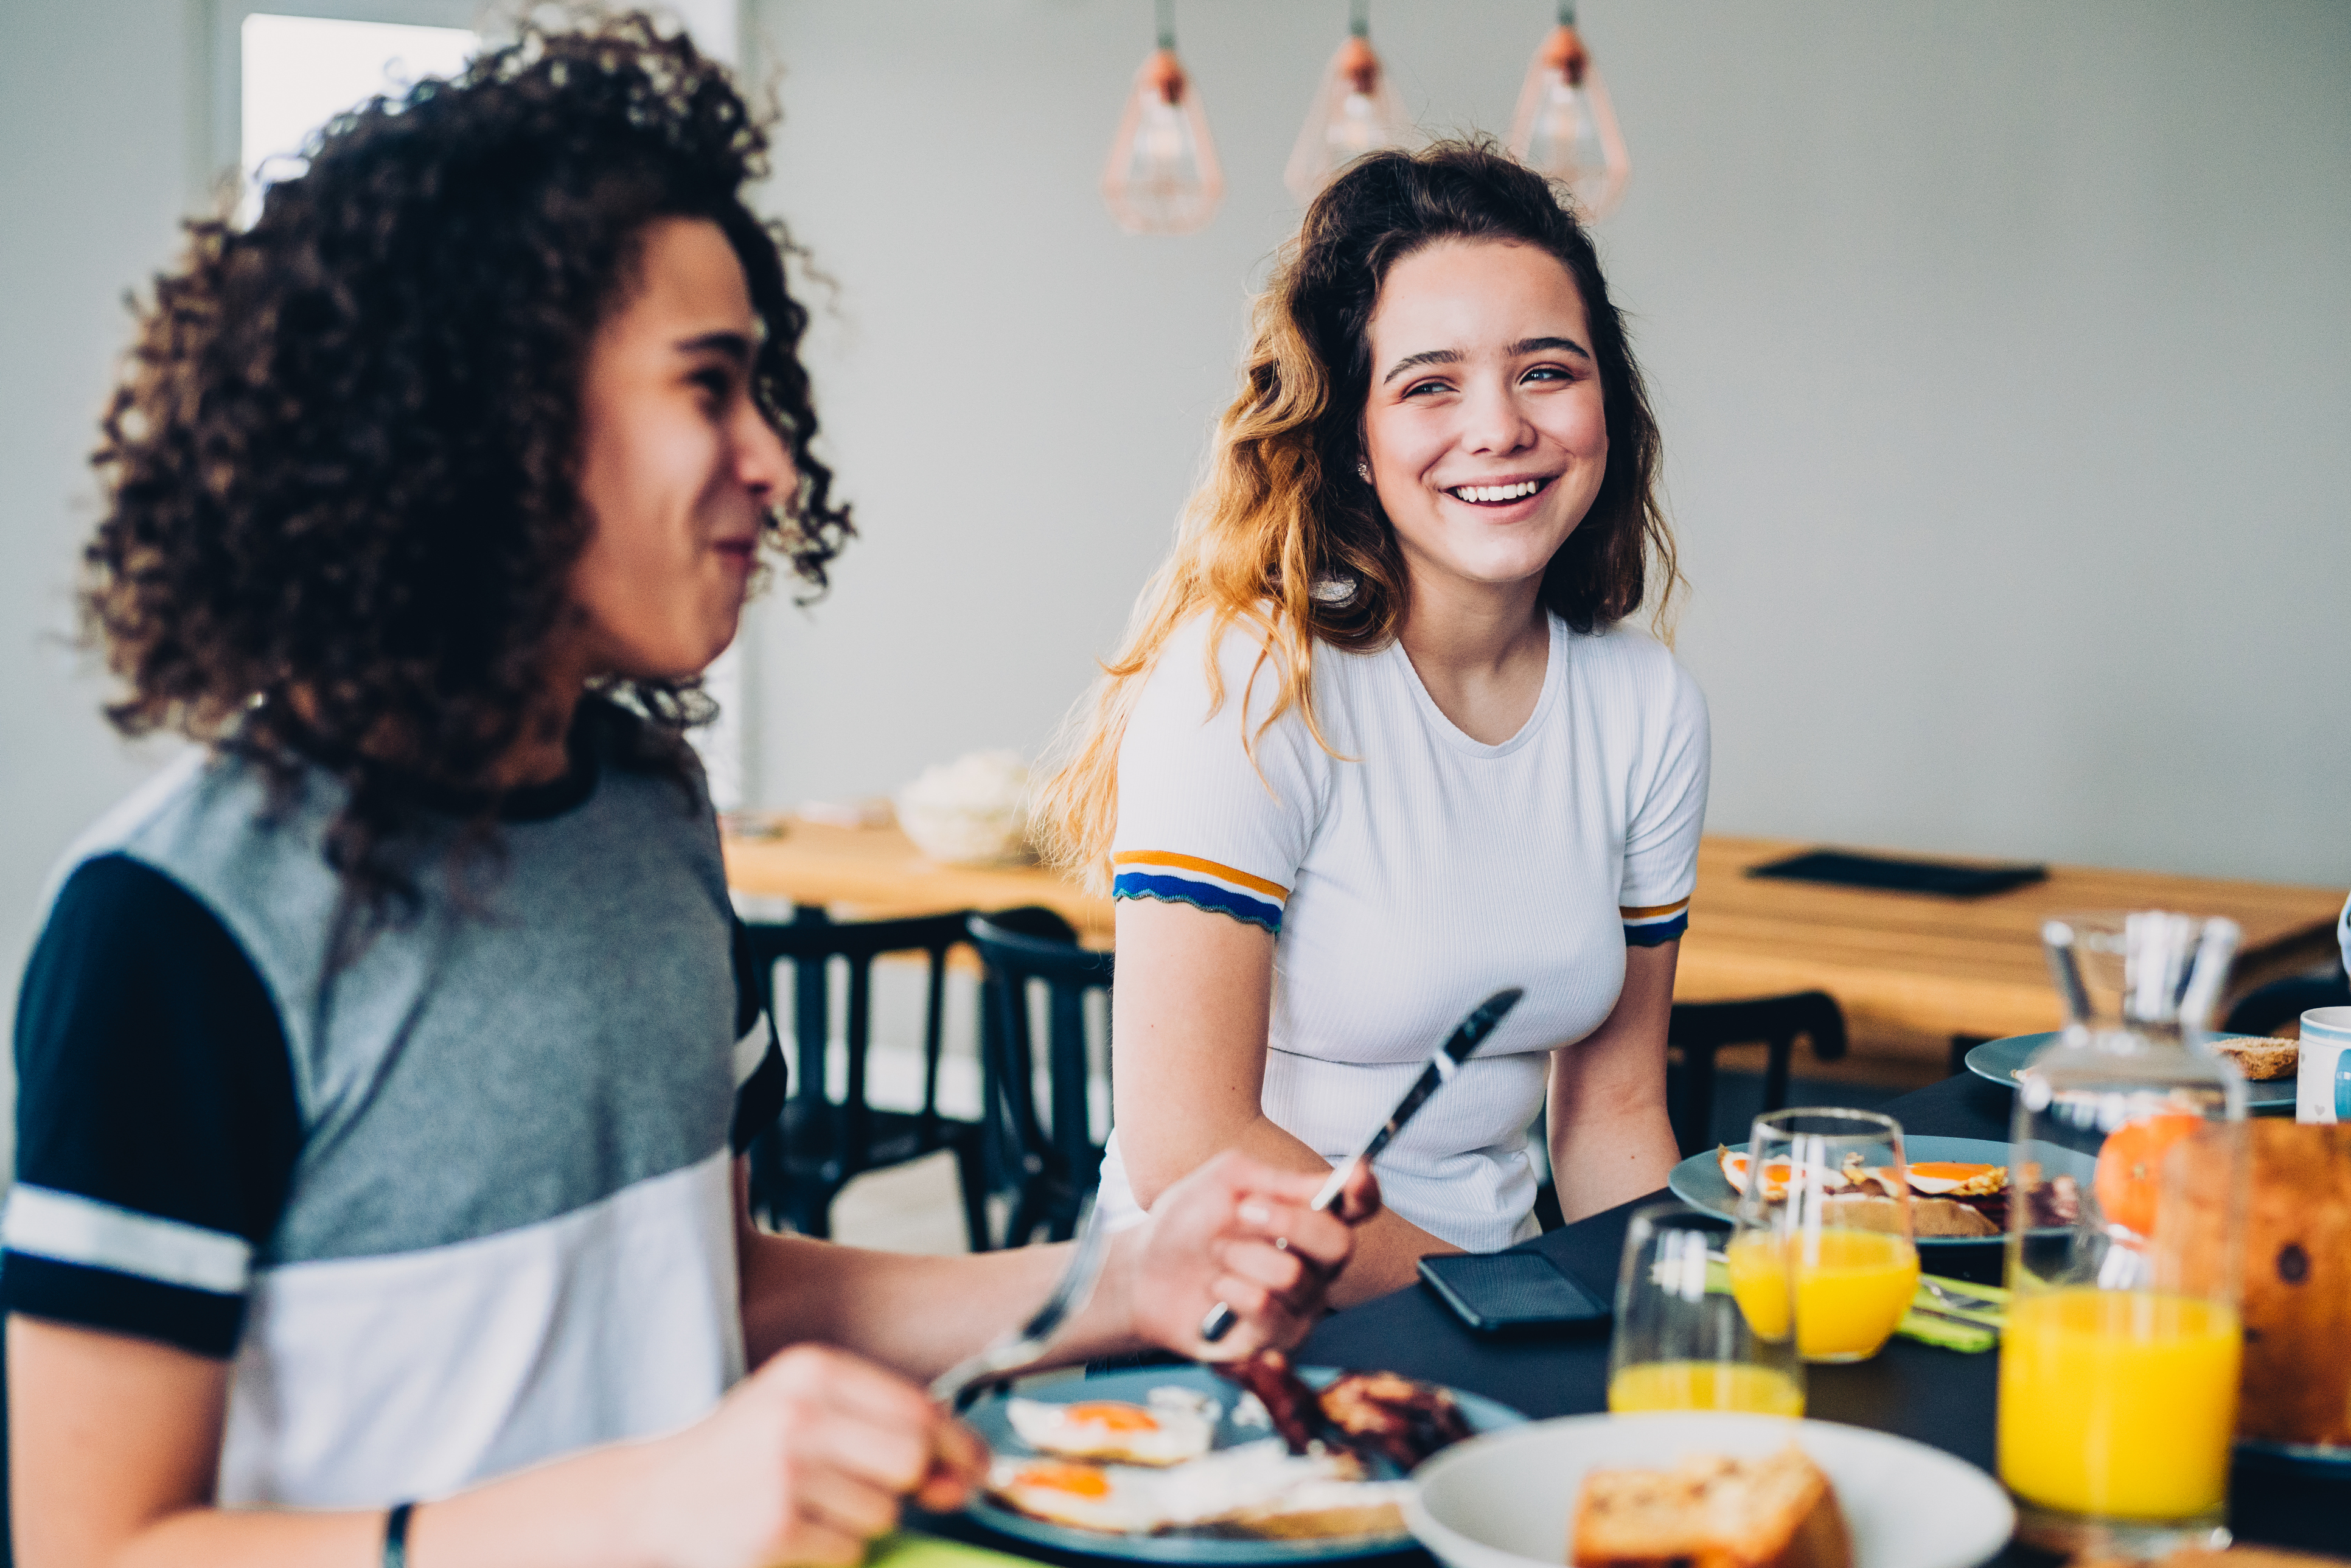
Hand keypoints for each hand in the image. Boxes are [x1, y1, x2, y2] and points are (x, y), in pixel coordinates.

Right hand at [626, 1344, 986, 1567]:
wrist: (651, 1500)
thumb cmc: (741, 1457)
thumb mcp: (804, 1412)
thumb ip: (882, 1427)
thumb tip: (964, 1474)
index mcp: (811, 1371)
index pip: (919, 1407)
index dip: (959, 1445)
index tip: (973, 1469)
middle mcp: (799, 1413)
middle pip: (911, 1456)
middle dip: (909, 1485)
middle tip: (869, 1492)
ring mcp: (784, 1471)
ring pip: (883, 1511)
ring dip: (859, 1524)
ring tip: (807, 1509)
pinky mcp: (774, 1529)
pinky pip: (849, 1552)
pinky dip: (830, 1553)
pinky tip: (789, 1534)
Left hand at [1124, 1150, 1381, 1360]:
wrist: (1144, 1270)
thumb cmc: (1188, 1222)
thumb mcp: (1225, 1180)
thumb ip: (1276, 1179)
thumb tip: (1332, 1182)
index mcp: (1309, 1218)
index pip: (1358, 1206)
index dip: (1364, 1191)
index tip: (1353, 1175)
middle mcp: (1316, 1263)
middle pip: (1339, 1243)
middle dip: (1288, 1222)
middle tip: (1242, 1209)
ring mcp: (1300, 1305)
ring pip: (1293, 1276)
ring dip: (1241, 1256)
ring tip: (1217, 1253)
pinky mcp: (1276, 1340)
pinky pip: (1268, 1311)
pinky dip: (1231, 1290)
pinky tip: (1216, 1288)